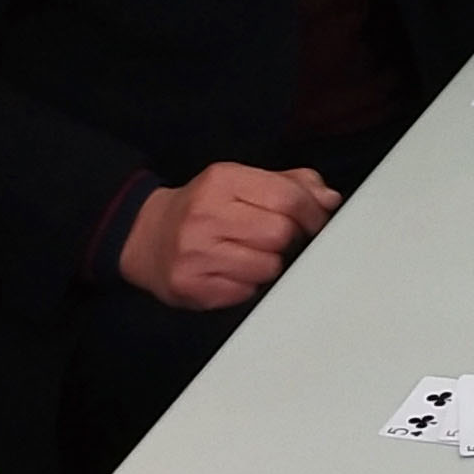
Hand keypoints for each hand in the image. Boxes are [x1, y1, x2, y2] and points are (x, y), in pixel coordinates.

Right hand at [118, 161, 340, 311]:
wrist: (146, 236)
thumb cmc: (203, 208)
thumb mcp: (240, 182)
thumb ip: (289, 184)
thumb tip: (328, 199)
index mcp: (222, 180)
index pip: (288, 197)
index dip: (312, 213)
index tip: (316, 221)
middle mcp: (206, 214)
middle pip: (280, 234)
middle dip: (288, 239)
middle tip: (277, 240)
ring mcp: (196, 253)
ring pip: (268, 267)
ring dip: (269, 265)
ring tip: (250, 255)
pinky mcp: (193, 287)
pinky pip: (246, 293)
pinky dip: (249, 285)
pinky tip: (232, 272)